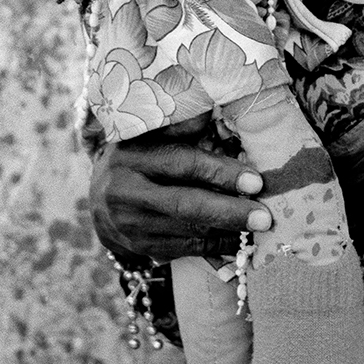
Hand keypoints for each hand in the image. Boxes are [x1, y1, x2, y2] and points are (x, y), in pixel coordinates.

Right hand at [88, 137, 270, 263]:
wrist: (98, 201)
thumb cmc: (137, 158)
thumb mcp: (148, 135)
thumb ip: (180, 127)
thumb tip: (215, 113)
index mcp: (132, 156)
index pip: (181, 164)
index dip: (221, 173)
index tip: (256, 182)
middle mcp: (127, 192)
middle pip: (185, 204)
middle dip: (230, 212)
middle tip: (265, 217)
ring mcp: (131, 225)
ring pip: (188, 232)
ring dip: (228, 232)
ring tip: (259, 230)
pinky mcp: (140, 247)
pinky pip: (184, 250)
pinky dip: (214, 247)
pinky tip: (238, 242)